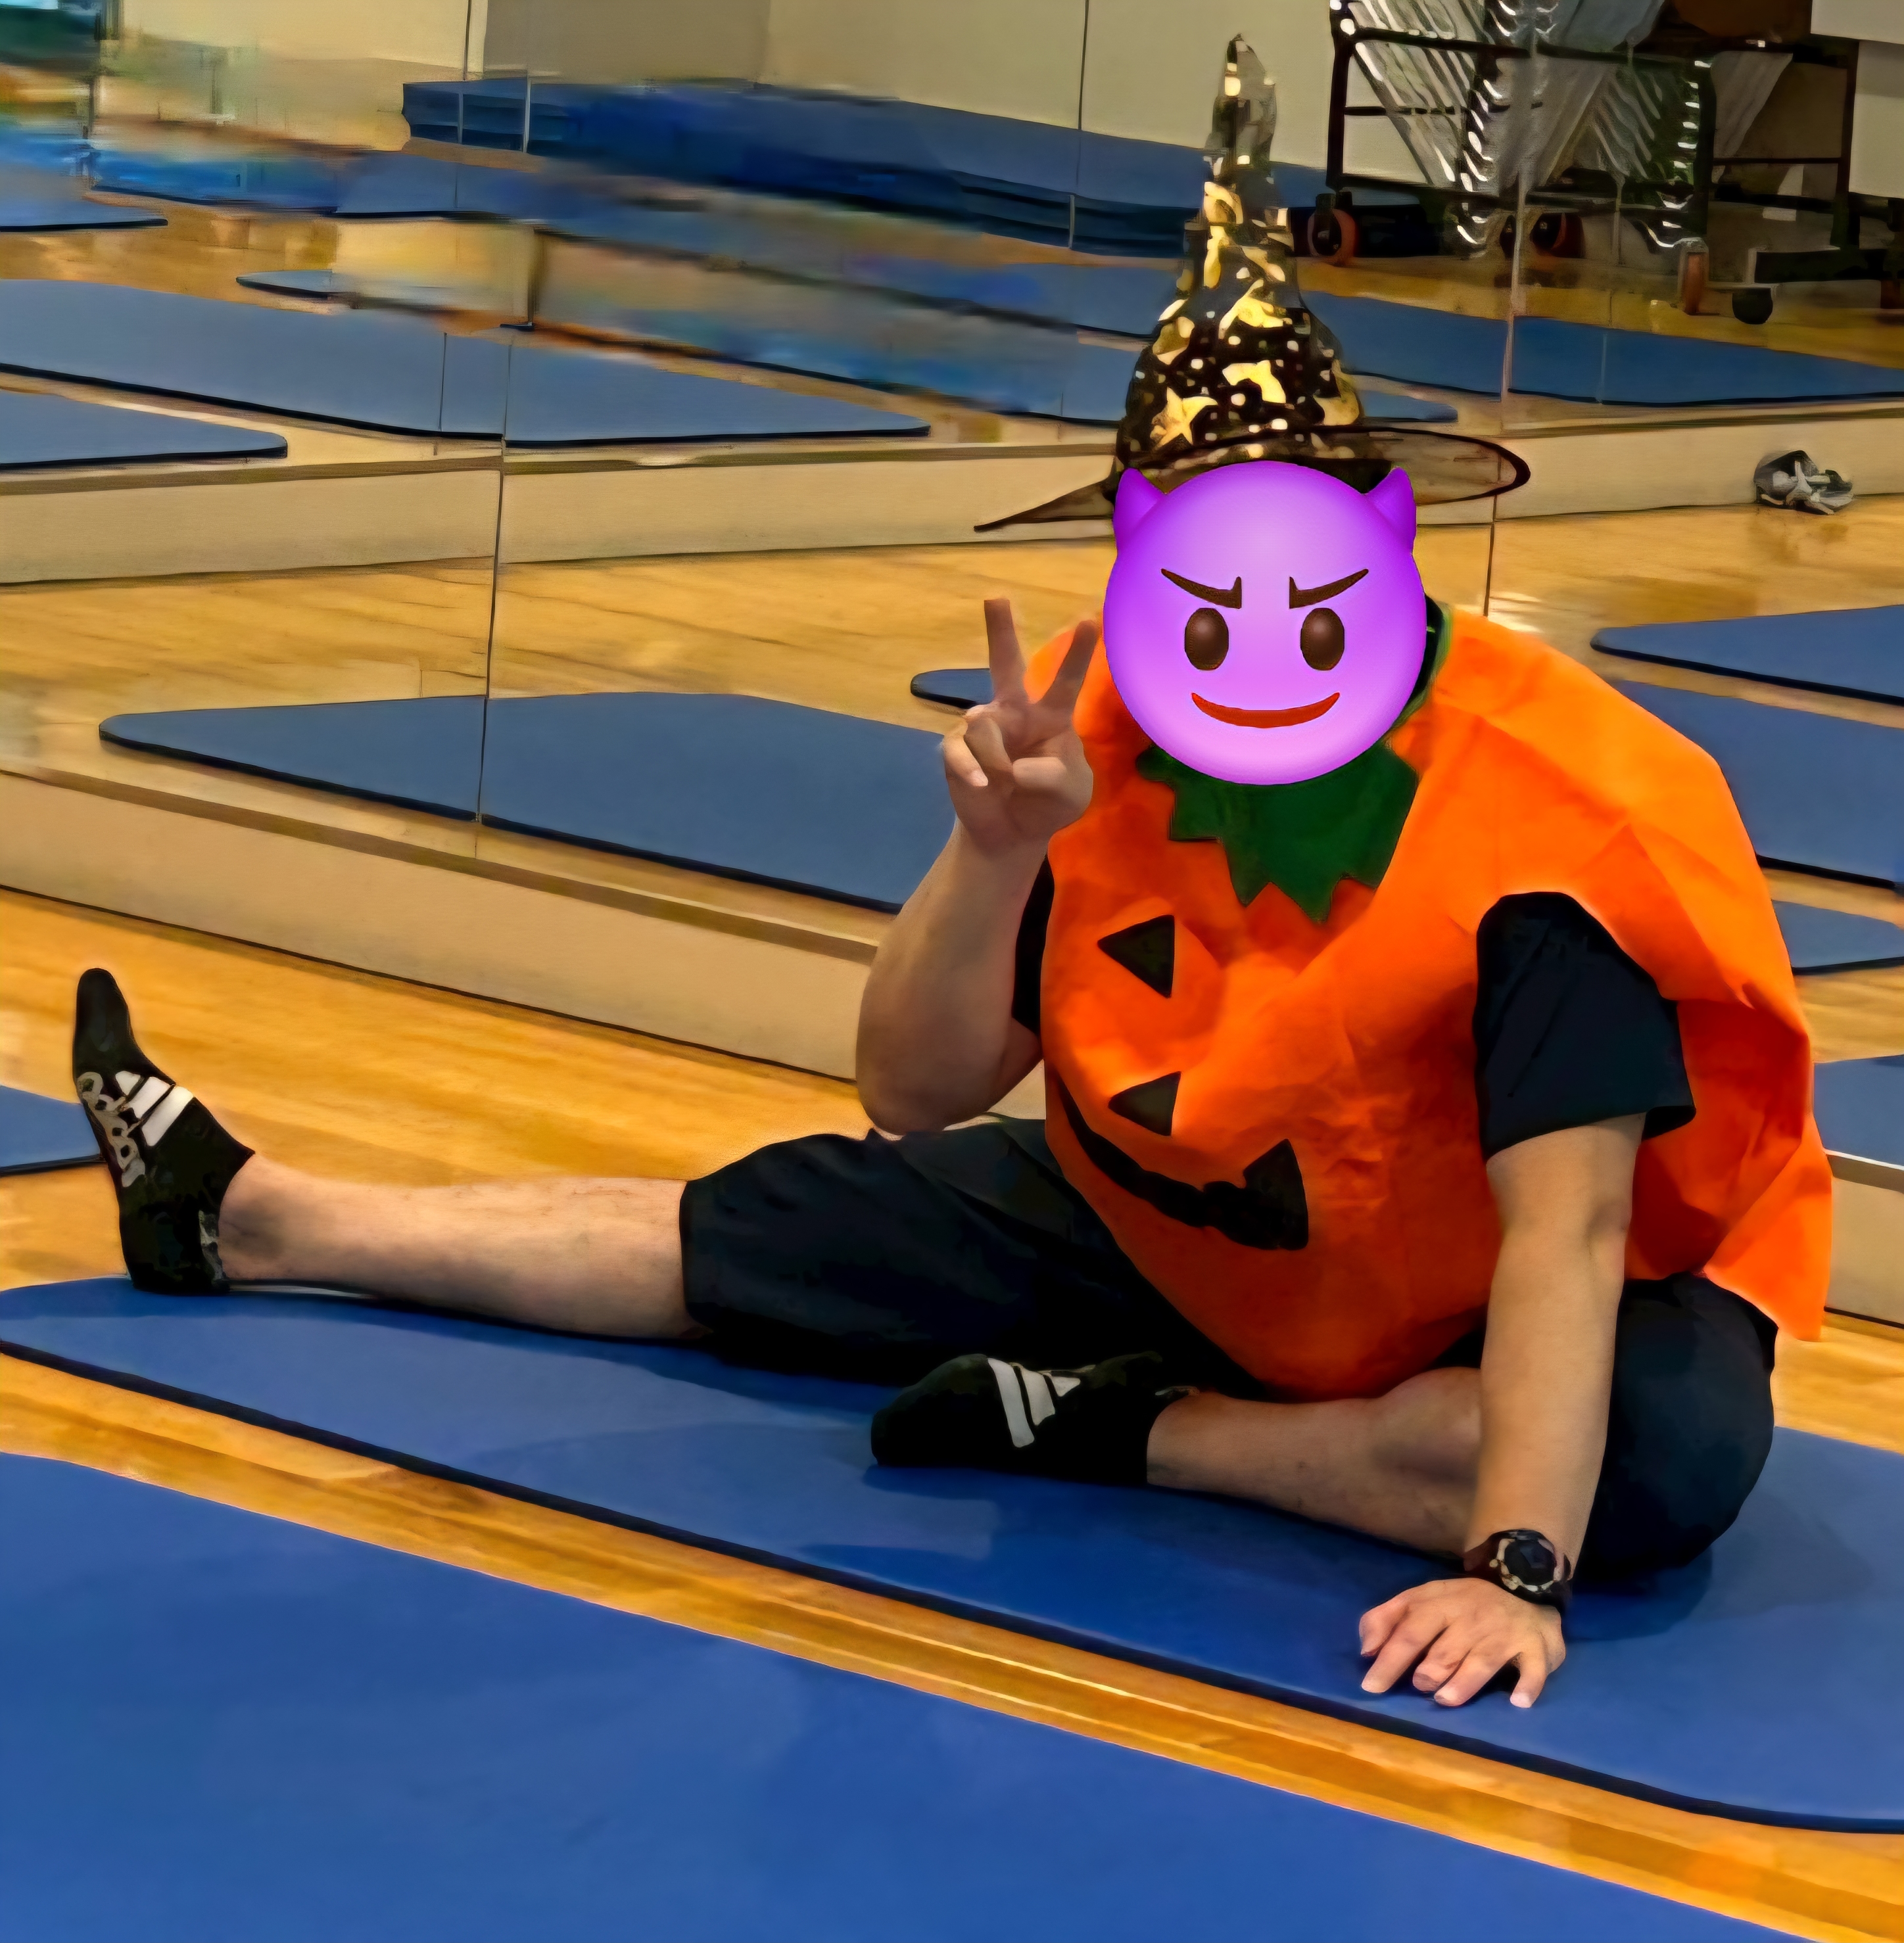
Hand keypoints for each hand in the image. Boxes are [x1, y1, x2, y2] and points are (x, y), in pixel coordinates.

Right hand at [942, 599, 1097, 858]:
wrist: (1012, 833)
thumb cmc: (1048, 804)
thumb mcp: (1071, 793)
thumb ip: (1054, 776)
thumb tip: (1014, 767)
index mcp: (1050, 716)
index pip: (1065, 681)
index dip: (1077, 653)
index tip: (1088, 620)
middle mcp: (1014, 713)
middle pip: (1005, 664)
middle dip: (1000, 630)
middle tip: (996, 597)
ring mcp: (982, 729)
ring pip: (981, 725)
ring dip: (996, 759)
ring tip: (1003, 783)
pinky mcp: (955, 749)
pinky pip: (958, 750)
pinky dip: (971, 770)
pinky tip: (981, 785)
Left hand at [1359, 1576, 1564, 1708]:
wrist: (1523, 1585)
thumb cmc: (1461, 1604)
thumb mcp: (1421, 1599)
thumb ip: (1386, 1619)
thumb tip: (1366, 1651)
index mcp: (1438, 1604)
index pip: (1409, 1632)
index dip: (1389, 1661)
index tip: (1372, 1687)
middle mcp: (1470, 1618)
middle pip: (1444, 1650)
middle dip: (1428, 1672)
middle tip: (1420, 1686)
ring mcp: (1504, 1632)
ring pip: (1480, 1661)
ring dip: (1462, 1684)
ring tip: (1445, 1699)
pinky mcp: (1535, 1647)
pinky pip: (1533, 1669)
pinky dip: (1527, 1686)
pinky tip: (1518, 1702)